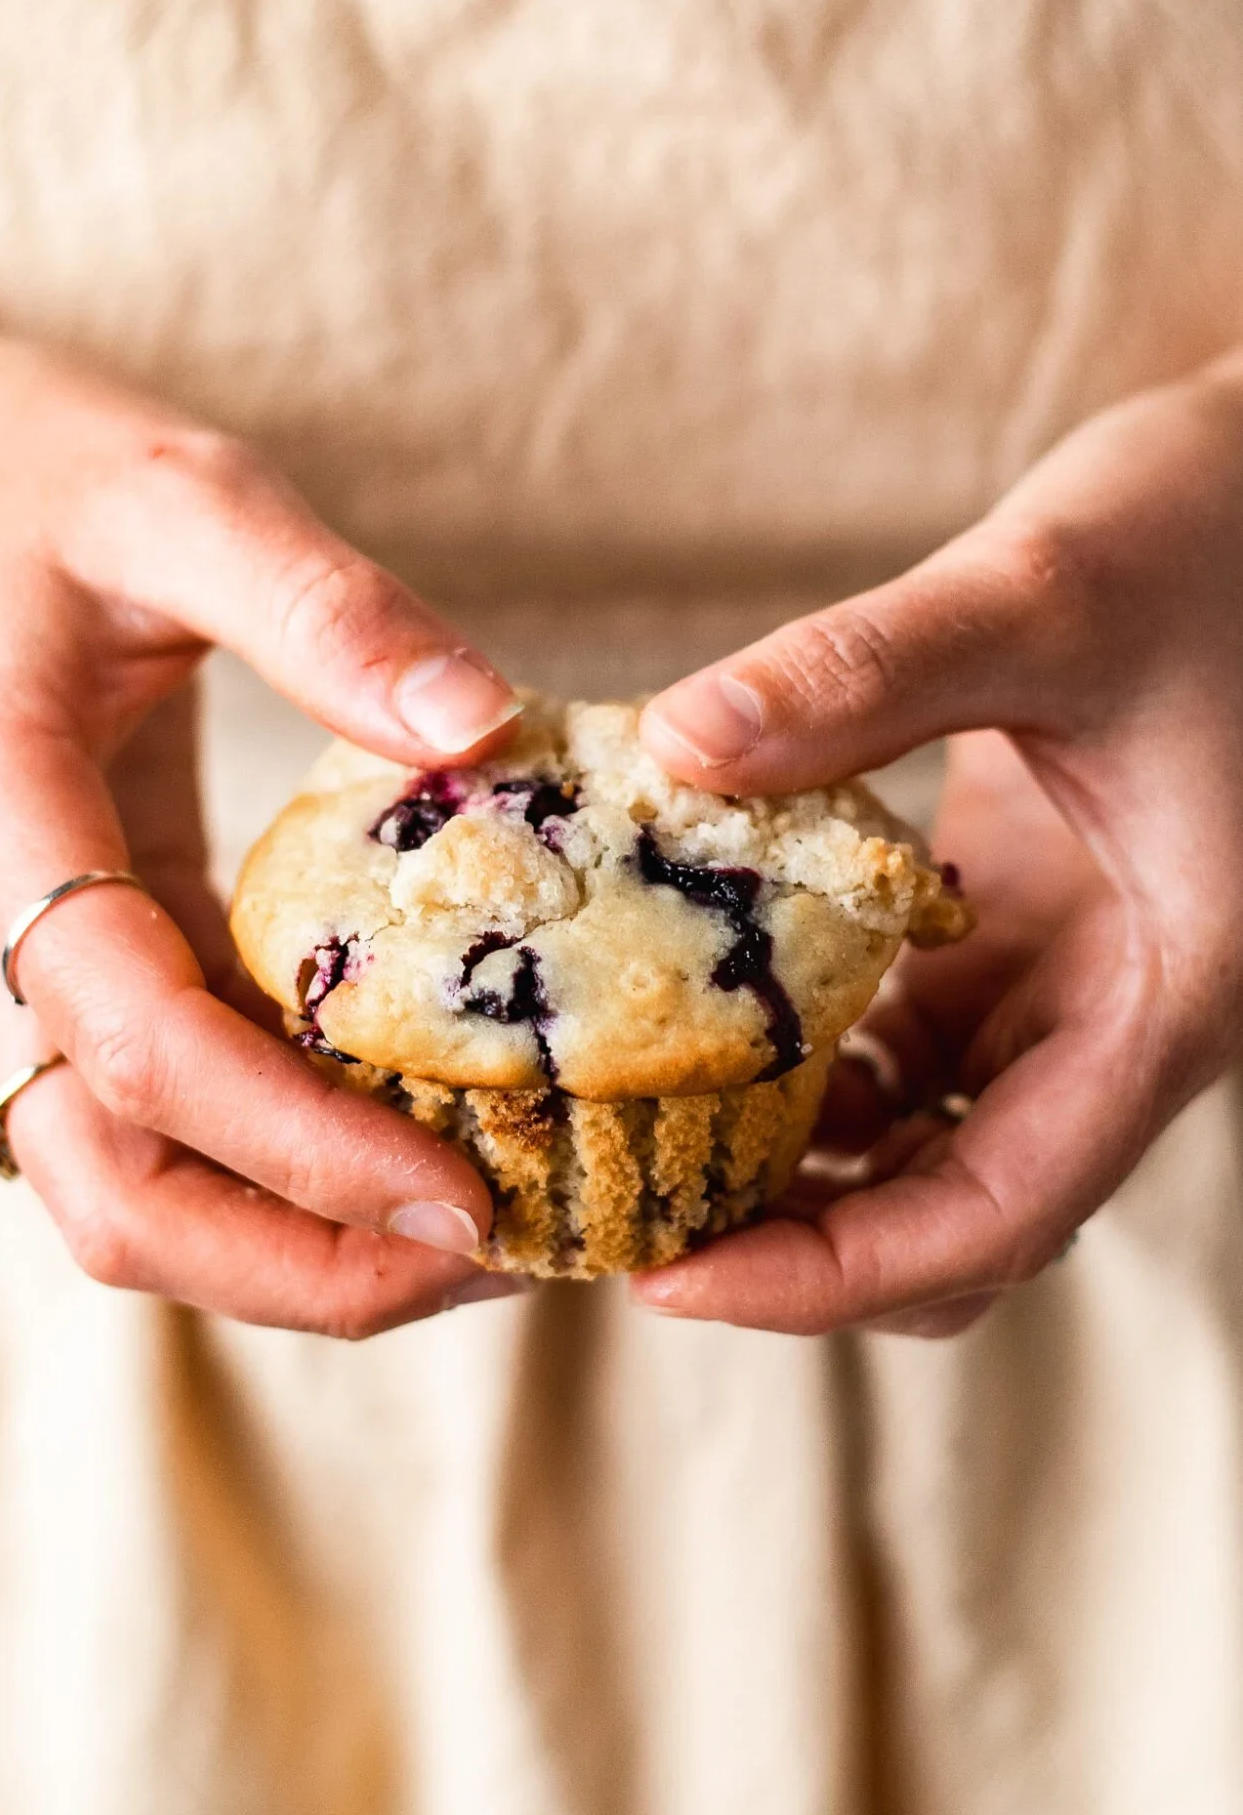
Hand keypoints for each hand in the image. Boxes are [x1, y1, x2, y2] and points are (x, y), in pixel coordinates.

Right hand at [0, 307, 523, 1333]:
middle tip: (482, 1255)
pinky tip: (403, 1150)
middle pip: (107, 1192)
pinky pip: (151, 1129)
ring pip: (117, 1192)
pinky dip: (271, 1177)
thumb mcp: (178, 494)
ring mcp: (10, 978)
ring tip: (464, 1237)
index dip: (299, 1144)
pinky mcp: (64, 982)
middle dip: (294, 1265)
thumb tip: (483, 727)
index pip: (138, 1043)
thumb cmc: (36, 478)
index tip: (461, 1189)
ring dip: (284, 1253)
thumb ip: (322, 605)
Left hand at [635, 350, 1242, 1334]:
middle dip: (802, 1251)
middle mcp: (1117, 1023)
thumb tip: (678, 747)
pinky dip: (807, 1062)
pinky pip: (905, 1049)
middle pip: (956, 1219)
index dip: (833, 1276)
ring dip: (796, 1167)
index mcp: (1163, 1000)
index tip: (671, 1282)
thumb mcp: (1045, 589)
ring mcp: (1066, 984)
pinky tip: (701, 1018)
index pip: (996, 1215)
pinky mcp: (1017, 932)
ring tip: (636, 1139)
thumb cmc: (1212, 531)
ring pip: (928, 1149)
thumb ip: (868, 672)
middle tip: (631, 1226)